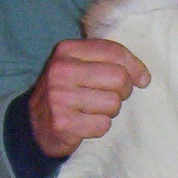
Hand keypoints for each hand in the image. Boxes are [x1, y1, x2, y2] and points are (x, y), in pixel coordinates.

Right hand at [28, 39, 150, 156]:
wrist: (34, 124)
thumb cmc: (67, 91)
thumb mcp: (78, 65)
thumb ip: (108, 61)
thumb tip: (144, 77)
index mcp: (66, 50)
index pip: (114, 51)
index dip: (135, 66)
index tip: (142, 79)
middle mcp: (60, 71)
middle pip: (119, 78)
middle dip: (123, 91)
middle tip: (110, 96)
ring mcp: (60, 97)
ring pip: (114, 103)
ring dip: (110, 111)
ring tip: (93, 110)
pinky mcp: (63, 123)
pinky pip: (103, 125)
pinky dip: (99, 127)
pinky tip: (85, 123)